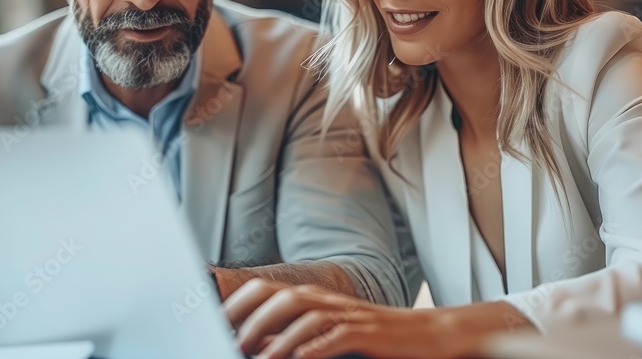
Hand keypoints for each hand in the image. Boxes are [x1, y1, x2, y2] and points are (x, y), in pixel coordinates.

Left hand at [225, 278, 464, 358]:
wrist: (428, 335)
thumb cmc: (375, 338)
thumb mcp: (328, 334)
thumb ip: (294, 337)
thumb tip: (254, 346)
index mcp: (313, 297)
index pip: (265, 289)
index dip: (237, 303)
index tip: (213, 324)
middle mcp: (326, 299)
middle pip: (279, 295)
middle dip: (250, 316)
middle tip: (229, 341)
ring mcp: (348, 313)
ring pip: (304, 313)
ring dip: (276, 336)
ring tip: (258, 356)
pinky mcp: (368, 332)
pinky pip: (337, 335)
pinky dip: (315, 347)